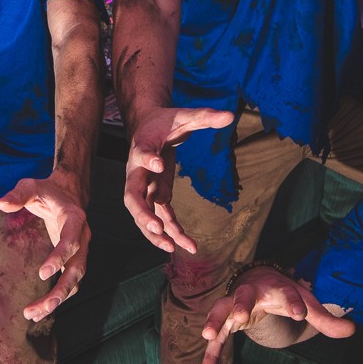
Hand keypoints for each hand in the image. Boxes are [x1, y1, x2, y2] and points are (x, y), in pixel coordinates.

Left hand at [0, 176, 91, 321]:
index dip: (59, 258)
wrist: (66, 193)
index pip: (70, 241)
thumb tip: (0, 203)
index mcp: (75, 218)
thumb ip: (17, 194)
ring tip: (33, 314)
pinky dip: (56, 298)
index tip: (42, 274)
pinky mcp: (72, 261)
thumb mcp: (30, 185)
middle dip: (60, 291)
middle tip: (42, 307)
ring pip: (74, 282)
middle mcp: (82, 238)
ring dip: (57, 300)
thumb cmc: (46, 191)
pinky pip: (69, 284)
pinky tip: (38, 312)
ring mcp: (80, 252)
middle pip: (77, 269)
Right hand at [122, 106, 234, 253]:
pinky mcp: (155, 195)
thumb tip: (230, 116)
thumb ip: (204, 116)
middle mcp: (137, 171)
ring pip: (145, 214)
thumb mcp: (184, 115)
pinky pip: (161, 218)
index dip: (147, 159)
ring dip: (156, 233)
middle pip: (132, 196)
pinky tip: (186, 245)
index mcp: (142, 146)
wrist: (150, 128)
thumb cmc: (165, 122)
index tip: (158, 163)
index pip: (141, 154)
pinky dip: (172, 232)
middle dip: (142, 213)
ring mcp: (145, 187)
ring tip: (173, 247)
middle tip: (156, 227)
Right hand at [197, 267, 355, 363]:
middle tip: (240, 315)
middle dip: (240, 304)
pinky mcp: (225, 322)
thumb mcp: (305, 302)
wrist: (255, 281)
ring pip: (220, 311)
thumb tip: (352, 330)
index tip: (301, 313)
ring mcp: (234, 306)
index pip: (287, 294)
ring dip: (214, 322)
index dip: (294, 302)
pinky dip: (209, 356)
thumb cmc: (283, 294)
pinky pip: (215, 340)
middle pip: (243, 295)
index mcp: (275, 288)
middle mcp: (251, 293)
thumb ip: (324, 318)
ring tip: (206, 336)